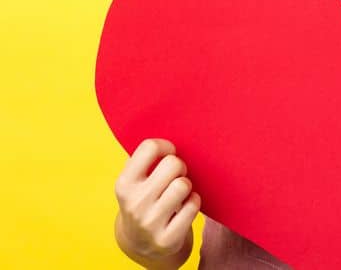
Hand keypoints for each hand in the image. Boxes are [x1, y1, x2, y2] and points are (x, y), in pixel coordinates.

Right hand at [114, 138, 201, 259]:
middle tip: (175, 176)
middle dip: (179, 167)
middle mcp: (134, 202)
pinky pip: (193, 206)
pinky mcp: (166, 238)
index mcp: (124, 184)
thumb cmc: (145, 200)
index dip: (167, 146)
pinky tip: (184, 208)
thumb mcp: (136, 180)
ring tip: (178, 193)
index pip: (150, 147)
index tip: (169, 153)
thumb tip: (170, 121)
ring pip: (184, 185)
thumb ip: (146, 159)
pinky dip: (193, 203)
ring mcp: (149, 222)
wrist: (141, 243)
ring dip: (187, 187)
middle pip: (173, 164)